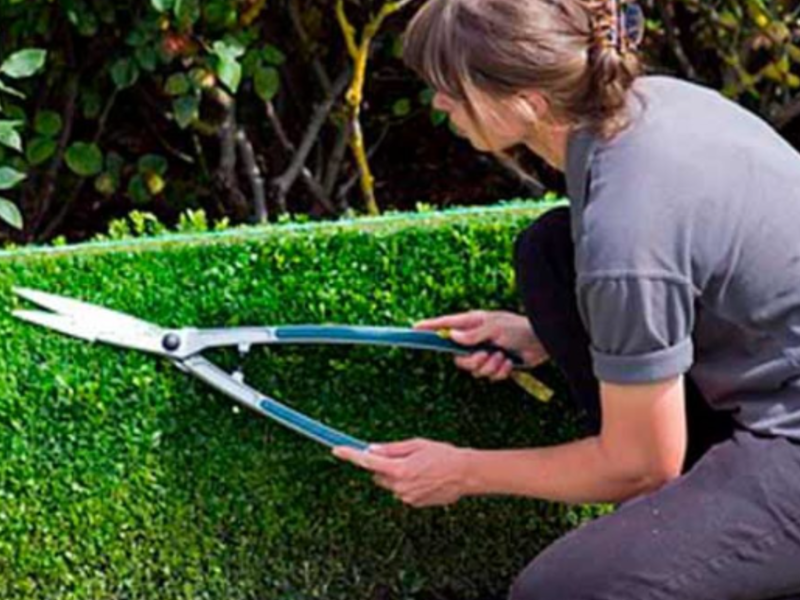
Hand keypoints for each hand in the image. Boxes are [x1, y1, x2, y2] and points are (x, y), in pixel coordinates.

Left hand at [332, 438, 470, 507]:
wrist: (466, 474)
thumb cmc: (443, 455)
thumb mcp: (417, 445)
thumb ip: (392, 449)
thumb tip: (371, 450)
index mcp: (399, 470)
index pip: (367, 462)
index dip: (350, 455)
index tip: (337, 450)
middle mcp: (400, 487)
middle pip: (378, 475)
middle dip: (383, 466)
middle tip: (403, 456)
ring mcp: (406, 497)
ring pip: (391, 484)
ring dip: (397, 475)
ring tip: (420, 467)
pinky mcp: (414, 504)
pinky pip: (403, 491)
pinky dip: (408, 484)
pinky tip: (425, 477)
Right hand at [414, 310, 548, 380]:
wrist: (542, 342)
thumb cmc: (518, 328)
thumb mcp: (494, 327)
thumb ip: (471, 333)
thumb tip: (450, 335)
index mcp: (472, 323)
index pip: (445, 325)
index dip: (429, 327)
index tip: (414, 329)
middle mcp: (475, 338)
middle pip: (458, 358)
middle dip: (473, 361)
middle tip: (486, 355)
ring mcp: (484, 352)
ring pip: (474, 370)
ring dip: (490, 366)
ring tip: (502, 357)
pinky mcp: (495, 365)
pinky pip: (489, 375)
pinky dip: (500, 371)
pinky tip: (510, 362)